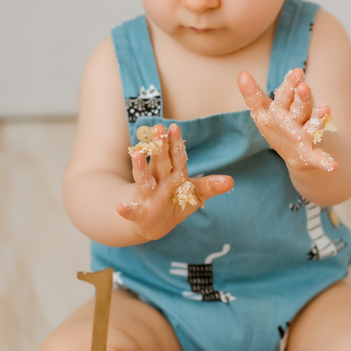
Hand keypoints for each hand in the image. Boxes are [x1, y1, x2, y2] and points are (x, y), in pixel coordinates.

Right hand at [116, 123, 232, 240]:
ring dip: (141, 167)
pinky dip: (126, 210)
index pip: (177, 157)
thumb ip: (210, 186)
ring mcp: (148, 196)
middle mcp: (159, 181)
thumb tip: (231, 181)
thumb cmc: (174, 203)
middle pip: (160, 162)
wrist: (153, 223)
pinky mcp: (140, 213)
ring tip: (137, 153)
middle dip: (160, 147)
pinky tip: (119, 208)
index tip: (174, 127)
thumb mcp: (193, 194)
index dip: (176, 144)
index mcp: (174, 175)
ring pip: (145, 180)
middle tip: (158, 128)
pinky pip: (133, 211)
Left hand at [238, 68, 337, 172]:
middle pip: (301, 107)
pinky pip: (321, 158)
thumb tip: (242, 74)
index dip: (291, 83)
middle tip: (304, 87)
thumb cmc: (280, 128)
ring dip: (319, 120)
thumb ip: (253, 95)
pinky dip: (328, 162)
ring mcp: (307, 136)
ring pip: (313, 127)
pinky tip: (334, 166)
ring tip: (326, 110)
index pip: (288, 94)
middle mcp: (300, 119)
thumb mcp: (264, 113)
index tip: (296, 71)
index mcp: (286, 108)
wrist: (300, 154)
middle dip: (303, 97)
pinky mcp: (313, 155)